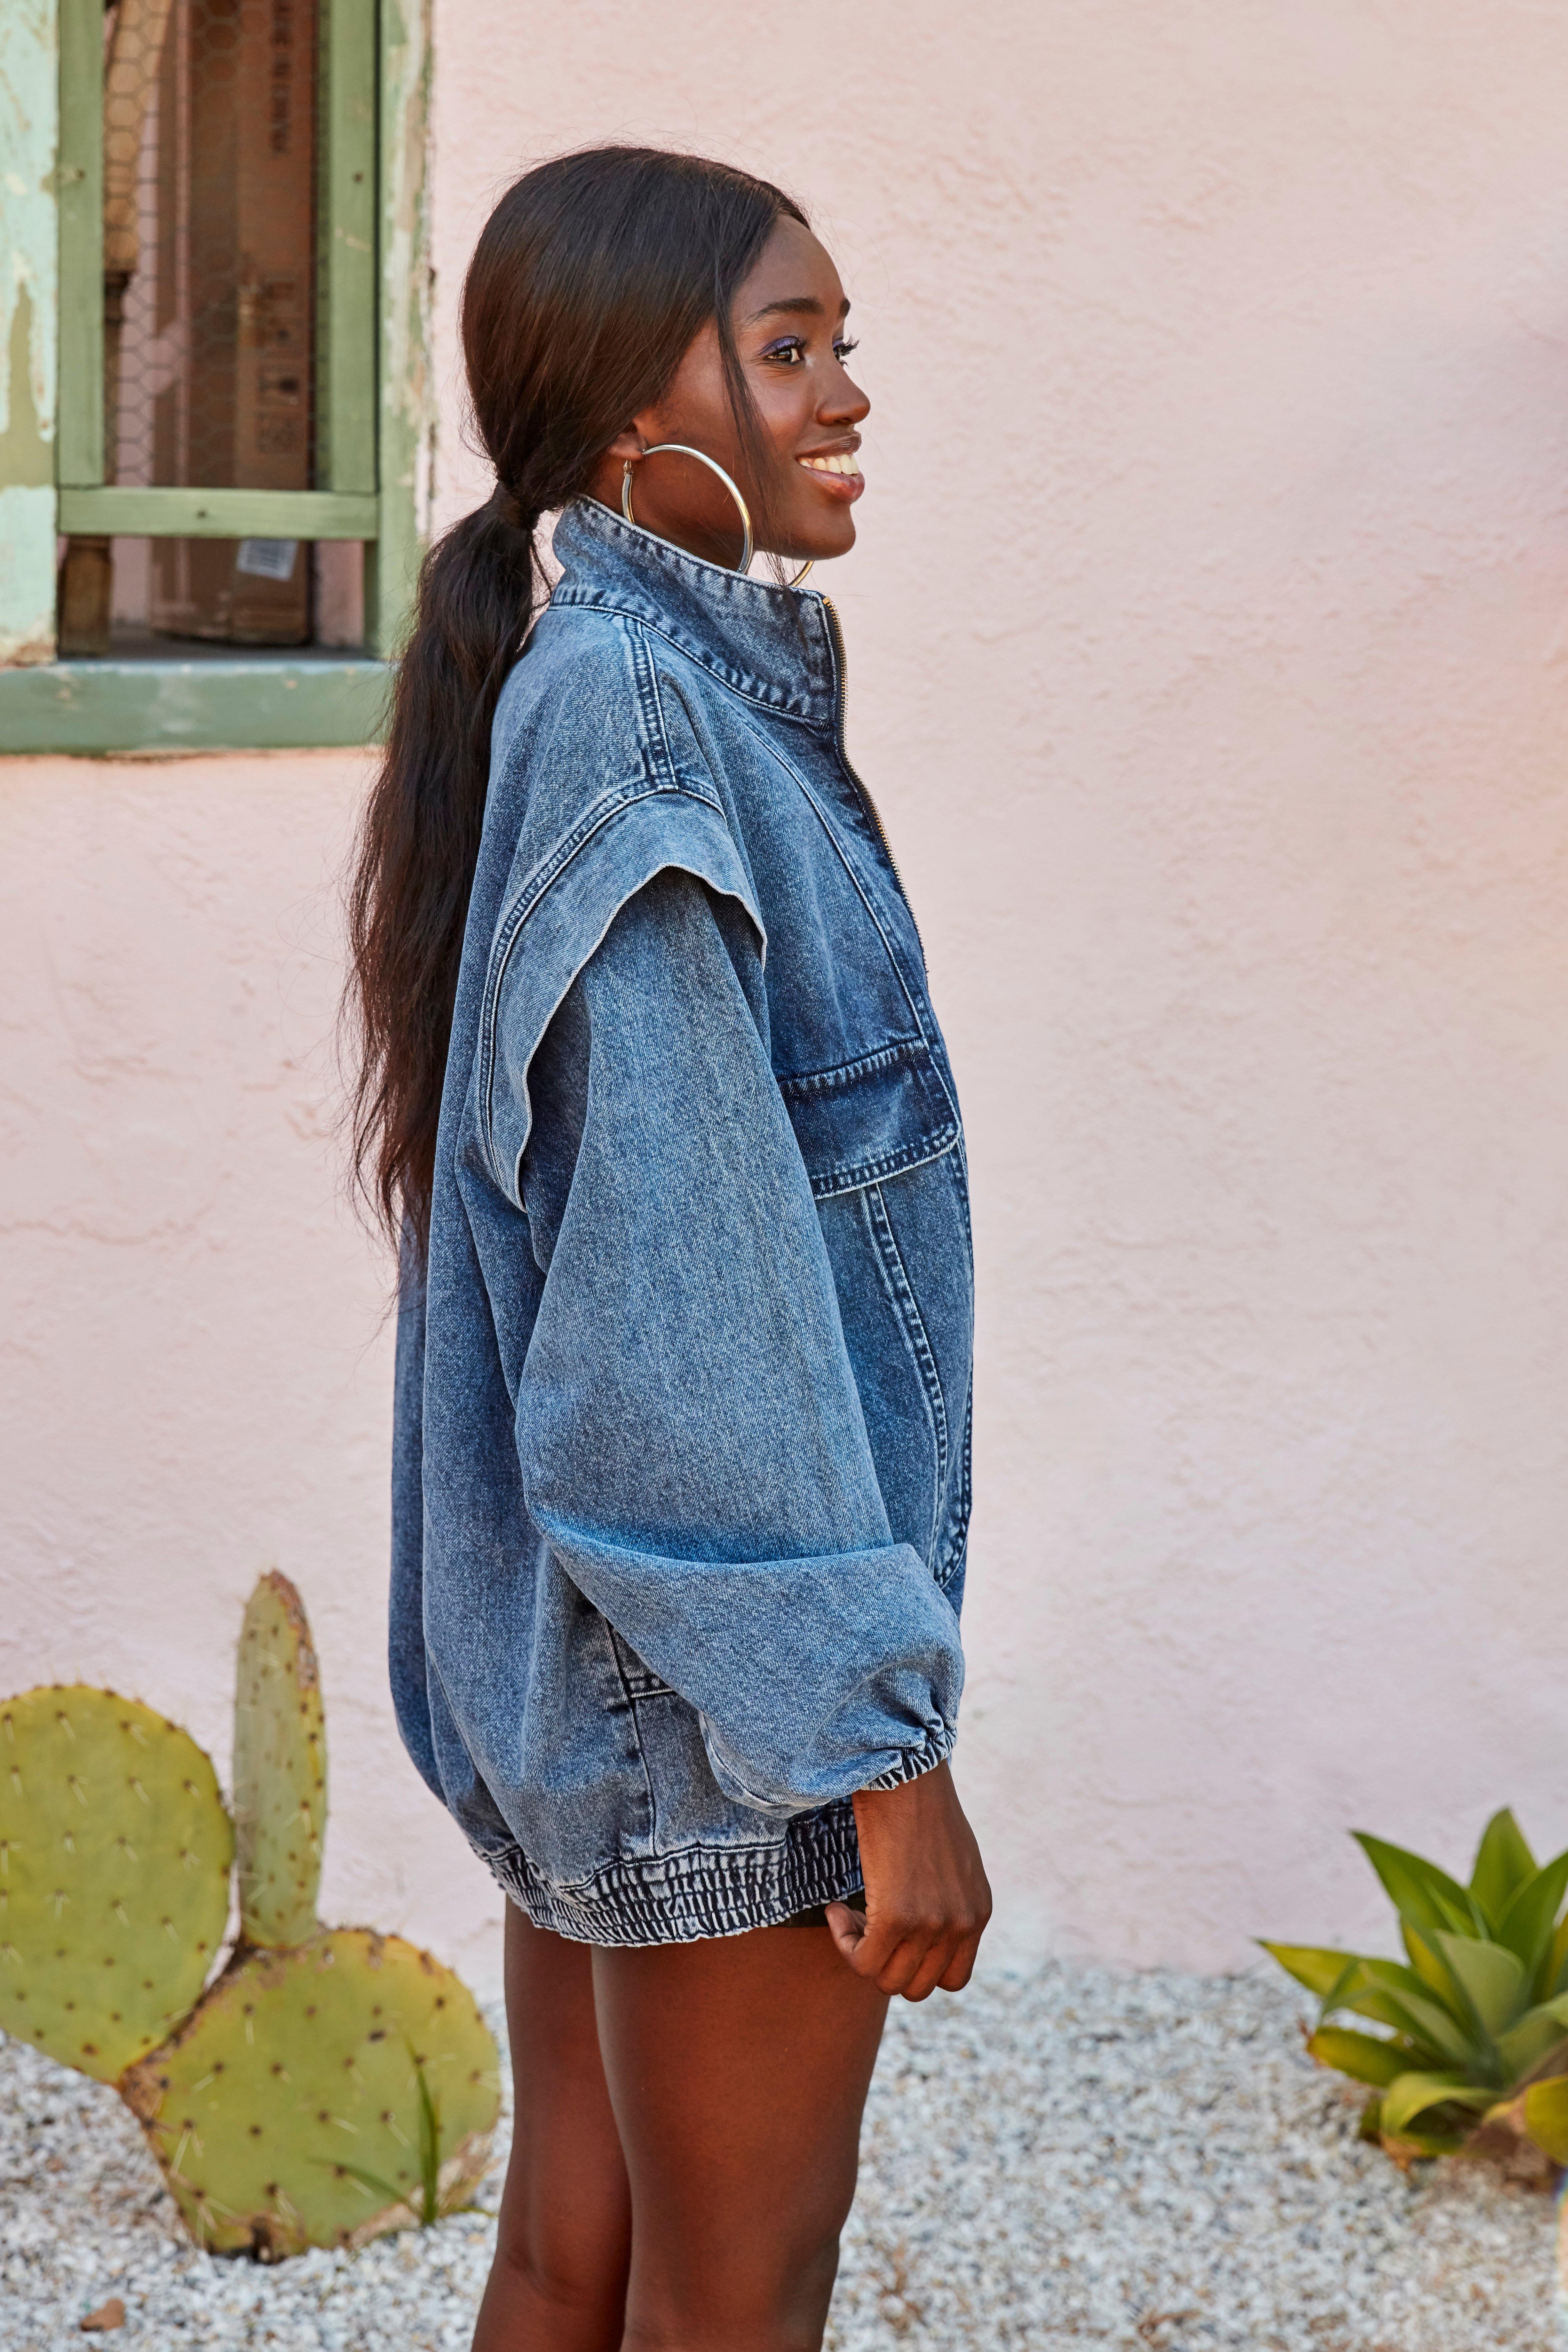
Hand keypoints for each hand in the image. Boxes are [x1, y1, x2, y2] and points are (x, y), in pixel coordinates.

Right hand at [825, 1760, 991, 2000]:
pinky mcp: (898, 1916)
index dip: (916, 1967)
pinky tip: (835, 1908)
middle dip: (885, 1963)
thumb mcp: (952, 1861)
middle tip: (865, 1924)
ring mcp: (932, 1924)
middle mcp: (962, 1924)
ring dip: (861, 1954)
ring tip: (849, 1912)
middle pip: (917, 1987)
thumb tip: (918, 1935)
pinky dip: (843, 1941)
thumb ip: (948, 1901)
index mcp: (978, 1912)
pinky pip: (863, 1961)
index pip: (953, 1980)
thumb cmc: (919, 1805)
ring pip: (888, 1980)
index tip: (893, 1936)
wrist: (904, 1771)